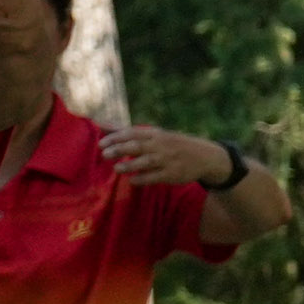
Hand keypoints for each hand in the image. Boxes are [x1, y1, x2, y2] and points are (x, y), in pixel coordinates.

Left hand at [104, 123, 243, 192]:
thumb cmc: (170, 144)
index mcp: (155, 134)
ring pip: (146, 162)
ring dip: (130, 165)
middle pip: (138, 146)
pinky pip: (156, 177)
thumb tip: (98, 123)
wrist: (205, 157)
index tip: (100, 143)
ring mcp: (168, 160)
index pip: (133, 133)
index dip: (116, 137)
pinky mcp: (173, 174)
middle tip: (104, 154)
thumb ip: (125, 131)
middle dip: (120, 149)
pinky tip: (132, 180)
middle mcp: (161, 145)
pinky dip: (143, 178)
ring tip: (116, 168)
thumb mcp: (152, 134)